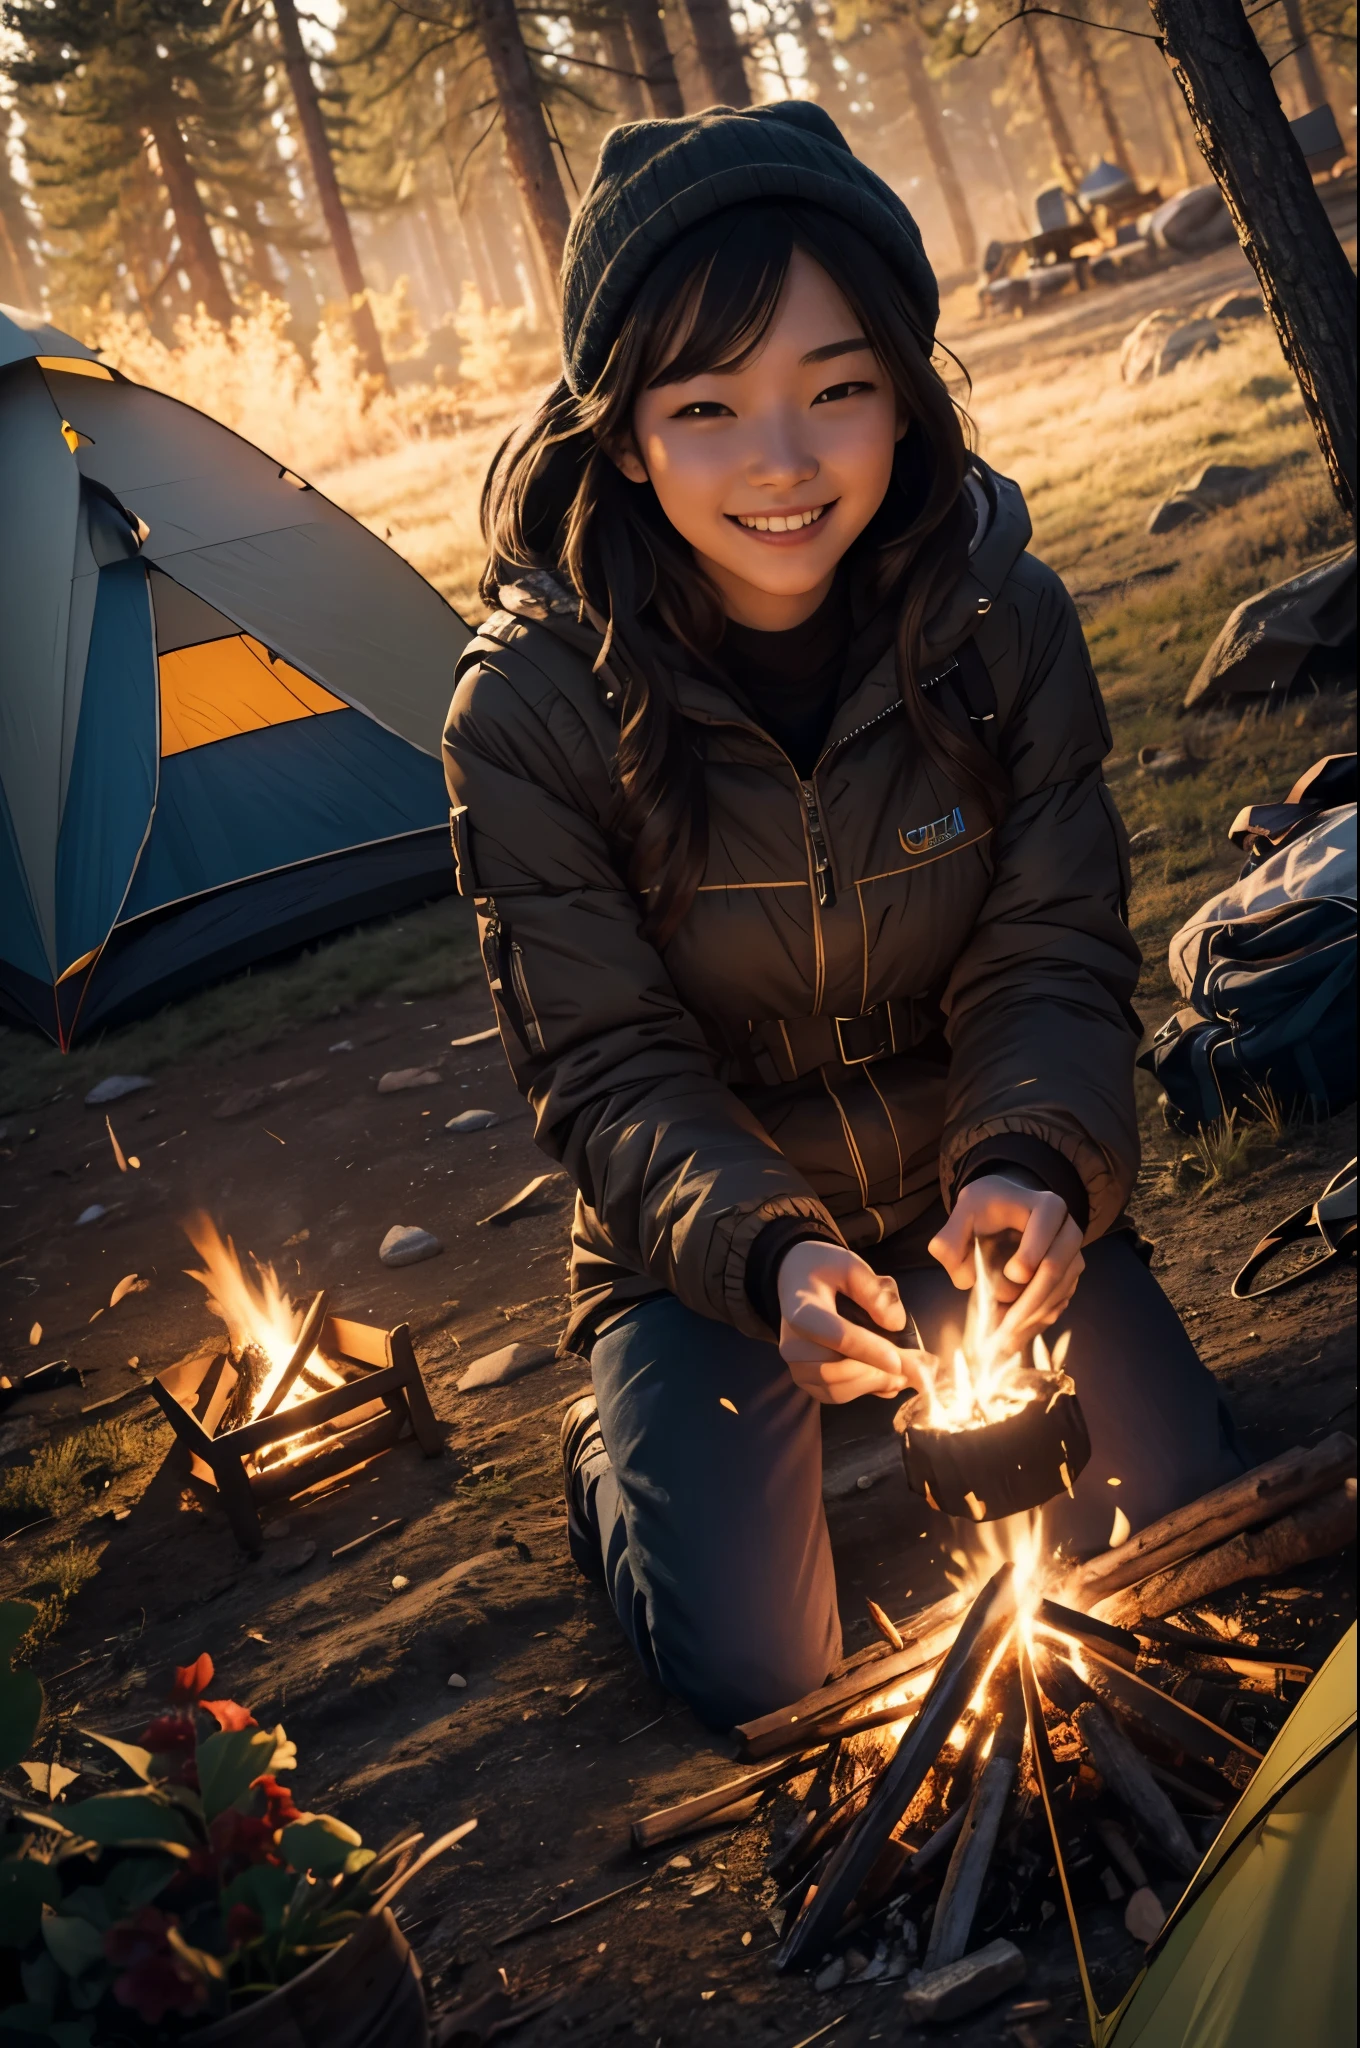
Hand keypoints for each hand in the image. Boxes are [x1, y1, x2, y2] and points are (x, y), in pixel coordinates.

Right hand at [777, 1241, 932, 1404]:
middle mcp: (793, 1344)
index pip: (838, 1336)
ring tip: (906, 1374)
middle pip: (836, 1370)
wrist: (794, 1279)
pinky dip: (864, 1392)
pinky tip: (888, 1381)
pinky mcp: (805, 1379)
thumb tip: (895, 1324)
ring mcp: (797, 1366)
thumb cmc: (824, 1270)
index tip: (900, 1362)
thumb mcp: (851, 1265)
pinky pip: (835, 1395)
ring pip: (837, 1388)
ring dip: (874, 1385)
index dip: (870, 1351)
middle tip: (917, 1369)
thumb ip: (874, 1290)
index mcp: (803, 1310)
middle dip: (878, 1373)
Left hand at [928, 1174, 1083, 1353]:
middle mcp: (1068, 1231)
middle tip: (1001, 1328)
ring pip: (1059, 1293)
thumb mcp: (963, 1211)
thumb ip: (950, 1240)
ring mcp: (1072, 1256)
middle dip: (1028, 1304)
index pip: (1046, 1234)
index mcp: (1046, 1208)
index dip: (1030, 1258)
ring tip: (1003, 1339)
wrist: (1006, 1208)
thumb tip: (965, 1280)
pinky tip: (1013, 1336)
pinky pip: (1059, 1304)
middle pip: (1055, 1271)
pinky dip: (1037, 1322)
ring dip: (1032, 1319)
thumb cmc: (985, 1208)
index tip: (1010, 1275)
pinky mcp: (1069, 1278)